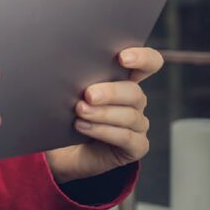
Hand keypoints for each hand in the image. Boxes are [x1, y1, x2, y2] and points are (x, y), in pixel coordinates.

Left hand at [44, 47, 163, 183]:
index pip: (148, 63)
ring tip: (80, 111)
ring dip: (103, 113)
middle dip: (111, 92)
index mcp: (124, 80)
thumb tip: (61, 65)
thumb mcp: (68, 94)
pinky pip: (126, 137)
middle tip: (88, 94)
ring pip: (129, 115)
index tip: (122, 58)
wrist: (62, 152)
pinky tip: (83, 127)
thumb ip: (74, 79)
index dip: (142, 58)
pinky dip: (103, 131)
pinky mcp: (136, 147)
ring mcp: (138, 125)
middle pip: (134, 92)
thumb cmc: (66, 115)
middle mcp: (135, 101)